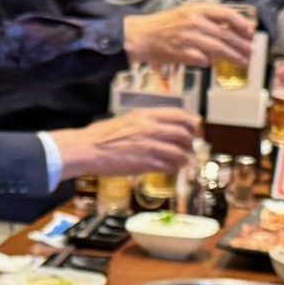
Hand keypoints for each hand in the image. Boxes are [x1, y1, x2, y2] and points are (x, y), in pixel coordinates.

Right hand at [52, 107, 199, 180]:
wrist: (87, 149)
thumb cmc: (102, 136)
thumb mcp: (127, 120)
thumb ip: (147, 122)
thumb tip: (164, 126)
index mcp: (146, 115)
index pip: (180, 115)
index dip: (192, 123)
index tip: (195, 129)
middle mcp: (151, 128)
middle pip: (184, 134)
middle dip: (191, 143)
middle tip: (190, 148)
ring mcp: (150, 146)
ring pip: (180, 152)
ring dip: (185, 158)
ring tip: (184, 162)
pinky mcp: (146, 163)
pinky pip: (169, 166)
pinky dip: (175, 168)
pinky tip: (172, 169)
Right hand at [124, 0, 253, 69]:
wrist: (140, 35)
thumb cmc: (164, 25)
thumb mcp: (186, 13)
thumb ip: (206, 18)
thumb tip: (229, 27)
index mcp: (197, 9)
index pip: (227, 14)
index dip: (242, 24)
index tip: (250, 32)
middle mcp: (194, 22)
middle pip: (226, 35)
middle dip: (241, 45)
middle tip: (250, 52)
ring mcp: (188, 38)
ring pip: (218, 49)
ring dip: (233, 57)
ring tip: (243, 61)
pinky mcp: (182, 53)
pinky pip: (202, 60)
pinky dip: (209, 62)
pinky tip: (212, 64)